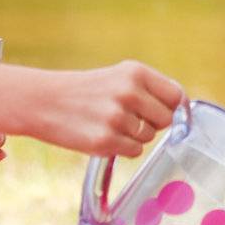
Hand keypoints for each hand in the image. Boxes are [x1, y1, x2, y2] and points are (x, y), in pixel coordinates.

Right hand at [30, 60, 182, 157]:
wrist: (43, 101)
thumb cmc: (85, 91)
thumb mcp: (118, 76)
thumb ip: (149, 89)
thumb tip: (181, 108)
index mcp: (135, 72)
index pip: (176, 96)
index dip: (172, 107)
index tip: (161, 112)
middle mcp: (128, 92)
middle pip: (166, 120)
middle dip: (152, 123)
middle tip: (129, 118)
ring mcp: (117, 118)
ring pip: (148, 137)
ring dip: (134, 136)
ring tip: (109, 124)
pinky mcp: (105, 141)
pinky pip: (134, 151)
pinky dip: (122, 148)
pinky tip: (103, 135)